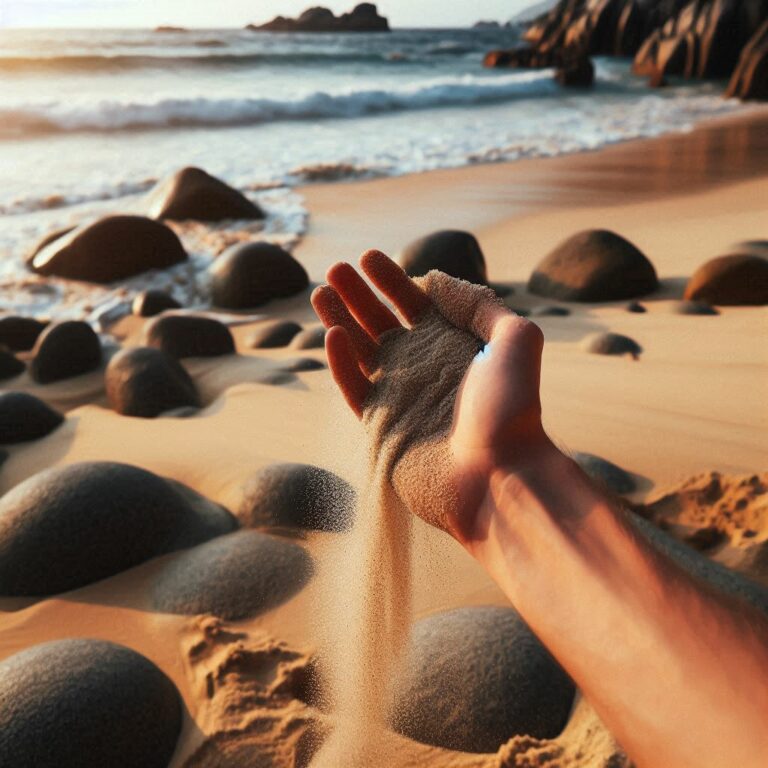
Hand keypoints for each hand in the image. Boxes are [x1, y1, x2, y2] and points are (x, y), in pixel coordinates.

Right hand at [312, 250, 553, 545]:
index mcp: (455, 346)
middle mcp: (425, 367)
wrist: (499, 477)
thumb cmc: (512, 410)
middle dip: (359, 294)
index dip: (392, 280)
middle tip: (337, 269)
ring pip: (362, 350)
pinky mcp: (381, 426)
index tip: (369, 258)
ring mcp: (401, 396)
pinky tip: (332, 335)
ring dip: (340, 319)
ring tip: (321, 291)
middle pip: (383, 322)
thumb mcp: (515, 341)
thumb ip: (480, 306)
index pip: (417, 303)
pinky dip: (340, 363)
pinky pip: (354, 388)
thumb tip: (437, 280)